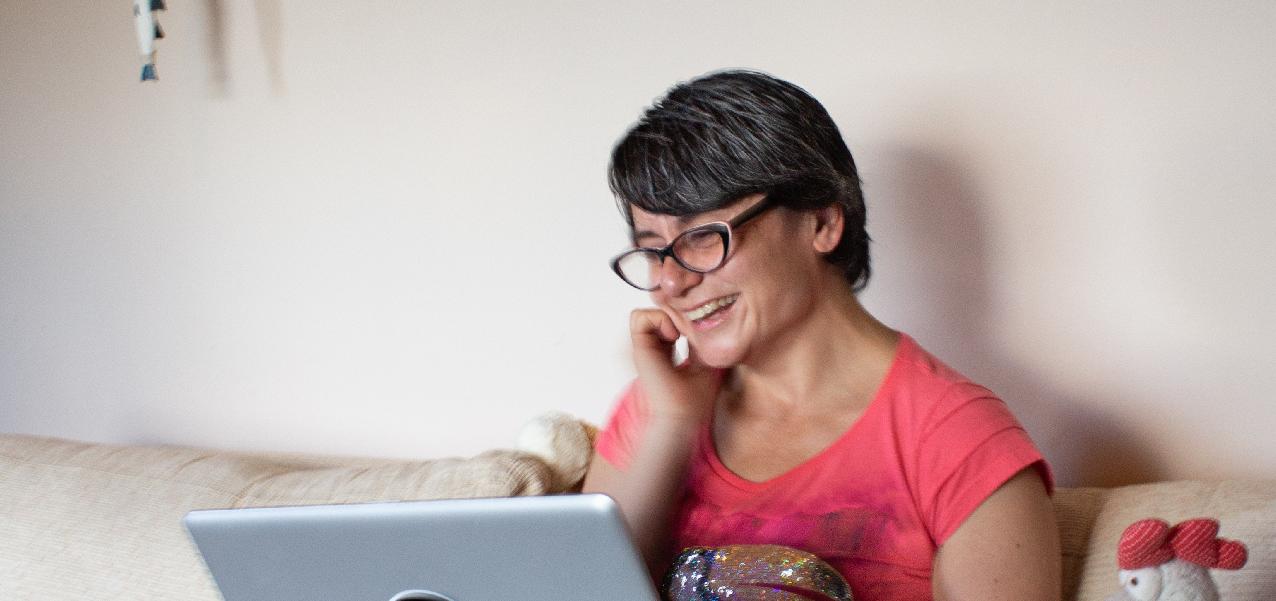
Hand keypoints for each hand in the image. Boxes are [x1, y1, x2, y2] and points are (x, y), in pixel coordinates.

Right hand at [629, 308, 721, 423]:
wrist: (682, 413)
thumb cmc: (696, 396)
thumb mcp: (705, 360)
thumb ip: (700, 340)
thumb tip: (706, 320)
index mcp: (666, 351)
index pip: (669, 319)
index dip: (682, 315)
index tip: (697, 328)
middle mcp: (653, 347)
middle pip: (658, 311)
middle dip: (674, 312)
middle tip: (688, 329)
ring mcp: (645, 347)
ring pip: (647, 311)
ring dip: (664, 315)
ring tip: (679, 334)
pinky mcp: (640, 348)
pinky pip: (639, 316)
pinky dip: (656, 319)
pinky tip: (673, 336)